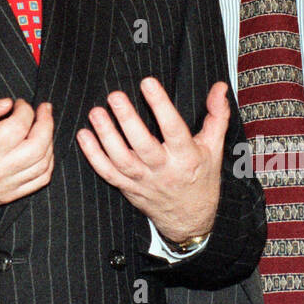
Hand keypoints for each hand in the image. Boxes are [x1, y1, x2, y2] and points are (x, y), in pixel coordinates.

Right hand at [0, 95, 53, 233]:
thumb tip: (6, 104)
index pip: (18, 127)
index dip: (25, 109)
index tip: (19, 103)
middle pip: (38, 145)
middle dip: (46, 122)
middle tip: (43, 109)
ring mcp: (5, 186)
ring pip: (43, 164)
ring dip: (49, 141)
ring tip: (44, 126)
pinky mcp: (8, 196)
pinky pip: (39, 181)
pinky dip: (47, 163)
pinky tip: (43, 150)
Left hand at [76, 77, 228, 244]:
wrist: (191, 220)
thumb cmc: (201, 178)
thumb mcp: (214, 147)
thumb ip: (216, 115)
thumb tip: (219, 87)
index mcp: (186, 157)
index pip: (173, 129)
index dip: (161, 106)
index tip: (148, 83)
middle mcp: (164, 170)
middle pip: (143, 145)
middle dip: (128, 120)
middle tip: (115, 96)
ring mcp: (143, 181)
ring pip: (121, 160)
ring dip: (106, 136)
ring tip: (96, 112)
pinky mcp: (128, 188)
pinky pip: (108, 173)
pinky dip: (93, 156)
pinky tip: (84, 136)